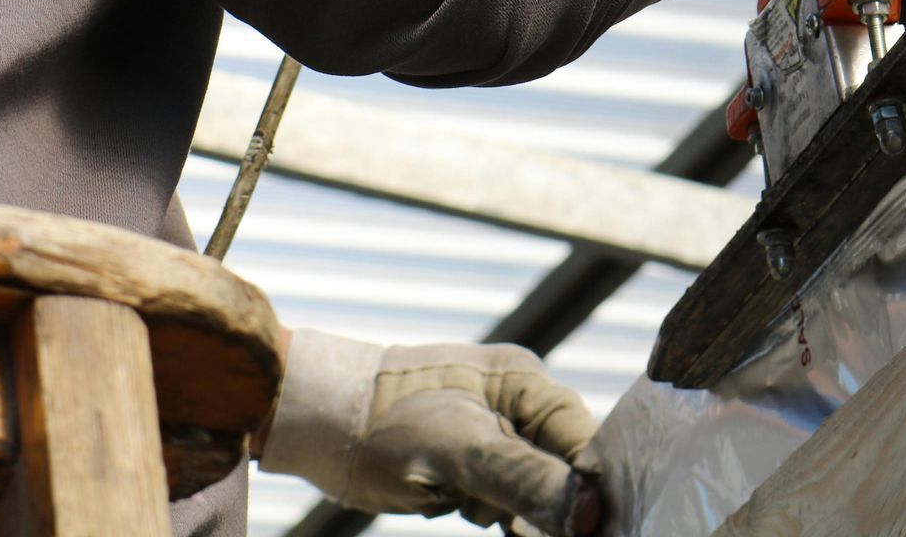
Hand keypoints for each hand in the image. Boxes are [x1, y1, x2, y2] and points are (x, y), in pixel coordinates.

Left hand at [258, 331, 601, 534]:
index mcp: (525, 383)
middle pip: (560, 468)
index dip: (589, 489)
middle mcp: (517, 402)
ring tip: (458, 498)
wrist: (313, 421)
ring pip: (529, 488)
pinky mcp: (469, 459)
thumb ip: (526, 479)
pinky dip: (490, 511)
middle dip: (540, 502)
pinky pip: (500, 495)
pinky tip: (459, 506)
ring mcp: (492, 431)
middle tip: (480, 504)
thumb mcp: (458, 452)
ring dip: (506, 510)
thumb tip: (591, 514)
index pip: (583, 442)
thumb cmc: (381, 422)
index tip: (589, 529)